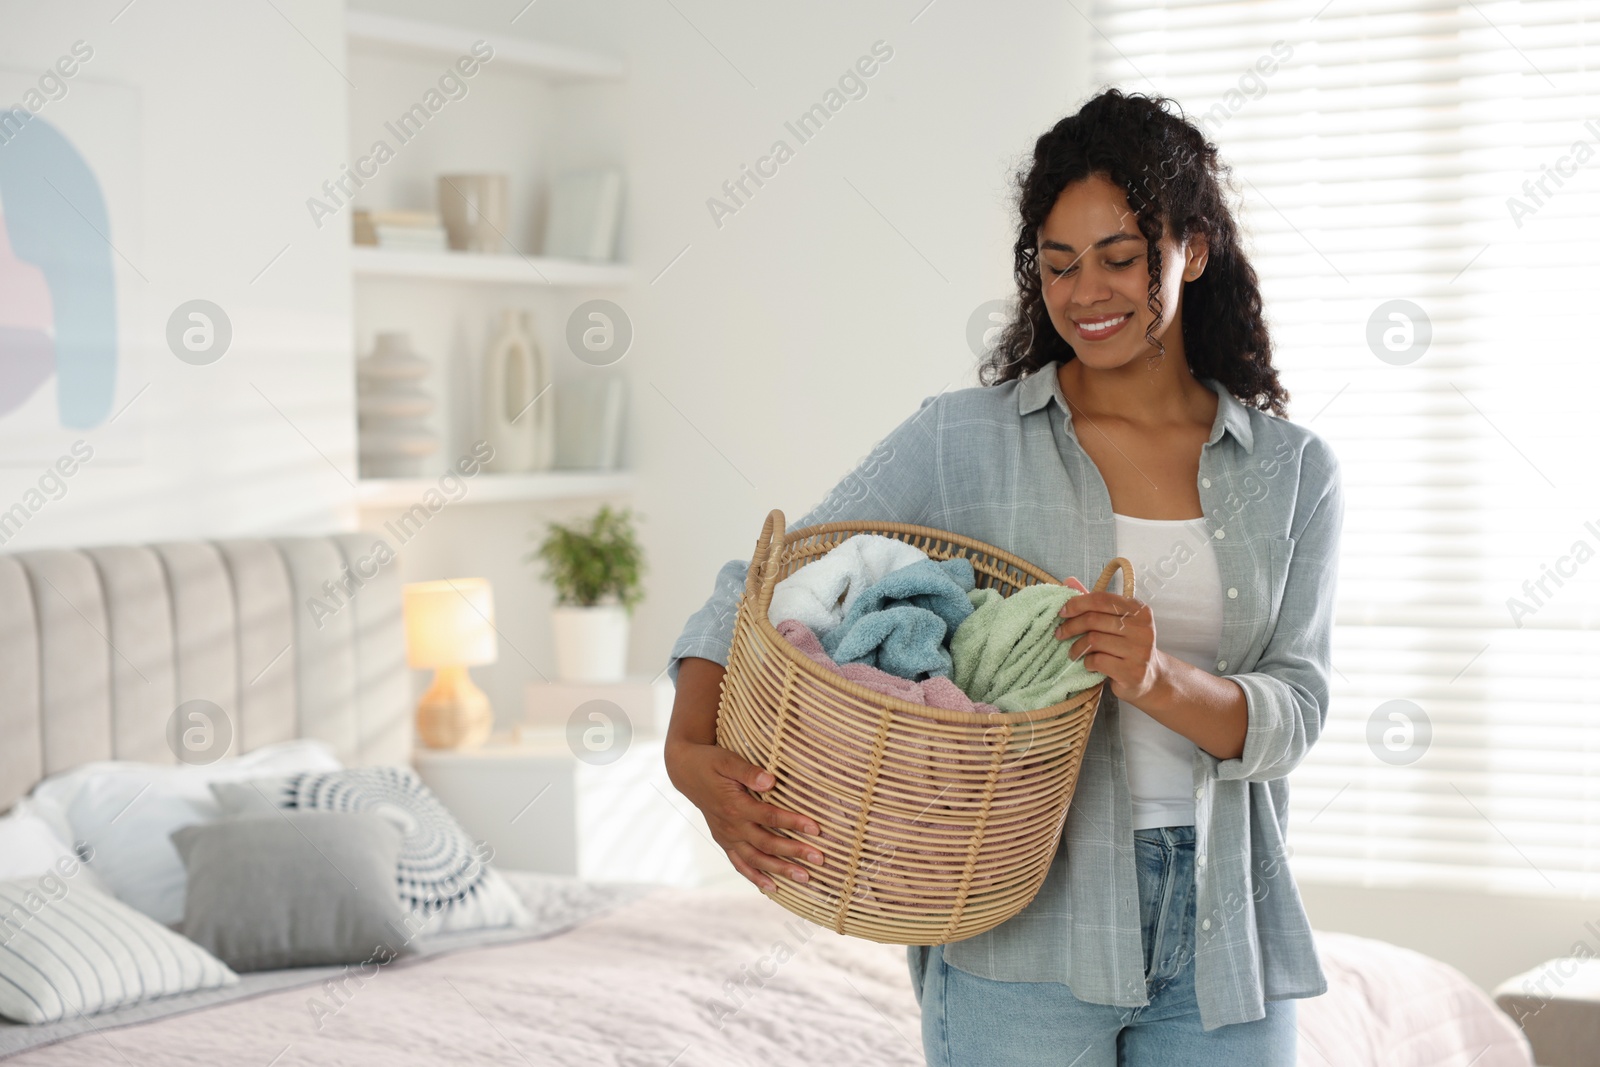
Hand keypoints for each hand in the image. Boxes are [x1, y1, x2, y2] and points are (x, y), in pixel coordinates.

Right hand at [664, 739, 824, 892]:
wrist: (686, 771)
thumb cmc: (710, 762)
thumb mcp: (727, 760)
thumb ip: (748, 772)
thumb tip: (770, 781)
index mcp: (734, 806)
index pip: (770, 817)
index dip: (793, 822)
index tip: (816, 828)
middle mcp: (731, 826)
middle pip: (767, 843)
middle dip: (794, 852)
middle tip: (820, 859)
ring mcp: (727, 836)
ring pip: (756, 859)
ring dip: (781, 870)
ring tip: (805, 878)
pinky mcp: (724, 841)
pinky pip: (740, 864)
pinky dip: (755, 877)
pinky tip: (773, 888)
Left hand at [1055, 575, 1166, 703]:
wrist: (1149, 677)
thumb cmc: (1126, 645)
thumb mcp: (1115, 621)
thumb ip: (1095, 603)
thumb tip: (1069, 581)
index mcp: (1139, 610)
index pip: (1102, 599)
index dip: (1077, 603)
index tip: (1062, 612)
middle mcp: (1143, 628)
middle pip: (1094, 620)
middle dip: (1071, 627)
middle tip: (1060, 634)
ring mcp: (1140, 651)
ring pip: (1094, 640)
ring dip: (1077, 647)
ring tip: (1073, 652)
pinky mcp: (1133, 672)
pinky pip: (1098, 661)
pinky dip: (1087, 662)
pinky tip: (1089, 664)